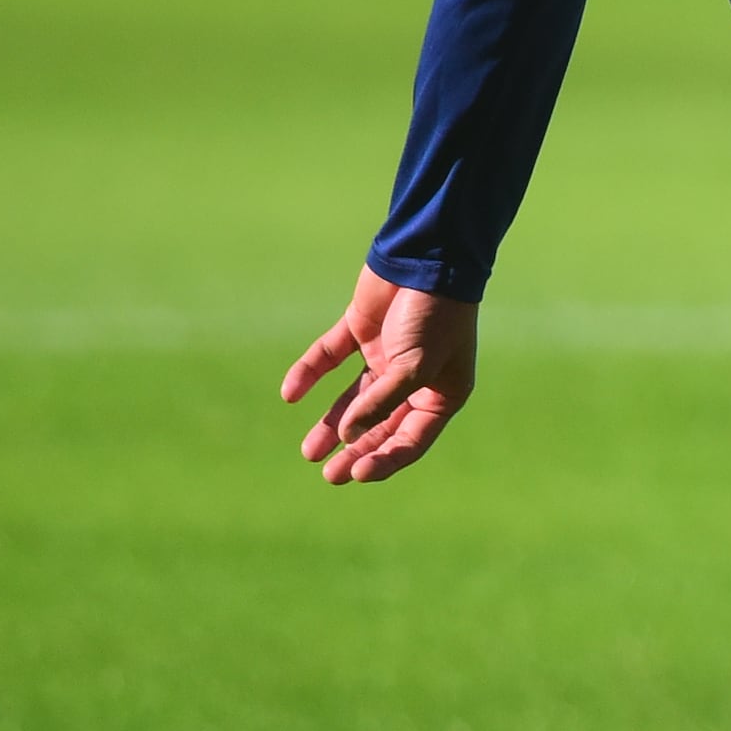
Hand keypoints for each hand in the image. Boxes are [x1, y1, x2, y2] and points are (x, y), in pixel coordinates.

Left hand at [281, 272, 479, 484]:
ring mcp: (385, 354)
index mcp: (440, 392)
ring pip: (354, 398)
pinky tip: (290, 393)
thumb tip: (349, 438)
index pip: (412, 438)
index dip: (386, 459)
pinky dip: (310, 374)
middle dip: (356, 449)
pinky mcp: (360, 331)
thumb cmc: (435, 316)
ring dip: (332, 423)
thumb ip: (381, 404)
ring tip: (310, 452)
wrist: (425, 255)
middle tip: (329, 474)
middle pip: (381, 424)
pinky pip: (329, 358)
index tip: (355, 474)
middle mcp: (414, 377)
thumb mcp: (415, 366)